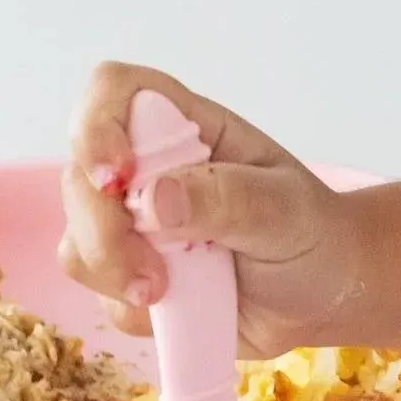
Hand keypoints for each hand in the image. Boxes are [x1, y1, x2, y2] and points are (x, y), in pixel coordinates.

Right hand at [59, 62, 362, 355]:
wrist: (324, 296)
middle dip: (101, 230)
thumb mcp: (284, 210)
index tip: (117, 177)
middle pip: (80, 175)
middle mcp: (148, 168)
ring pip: (76, 240)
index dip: (97, 126)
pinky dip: (129, 307)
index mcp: (185, 128)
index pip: (113, 92)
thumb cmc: (311, 234)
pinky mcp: (130, 274)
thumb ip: (227, 198)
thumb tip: (153, 199)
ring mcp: (133, 223)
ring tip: (167, 293)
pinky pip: (99, 291)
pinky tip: (175, 309)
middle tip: (152, 275)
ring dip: (112, 273)